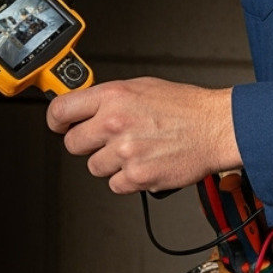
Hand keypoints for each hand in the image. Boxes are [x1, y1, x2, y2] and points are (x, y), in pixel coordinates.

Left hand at [45, 78, 239, 193]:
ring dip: (110, 163)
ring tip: (135, 149)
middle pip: (72, 144)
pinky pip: (115, 184)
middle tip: (105, 140)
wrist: (215, 127)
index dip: (56, 121)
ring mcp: (124, 152)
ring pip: (94, 167)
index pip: (61, 110)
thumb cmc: (185, 106)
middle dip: (86, 144)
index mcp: (112, 97)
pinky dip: (127, 179)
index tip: (59, 125)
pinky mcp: (137, 177)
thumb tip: (86, 107)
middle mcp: (114, 123)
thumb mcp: (141, 87)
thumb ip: (110, 98)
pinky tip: (144, 162)